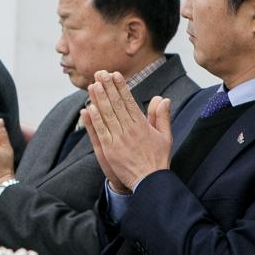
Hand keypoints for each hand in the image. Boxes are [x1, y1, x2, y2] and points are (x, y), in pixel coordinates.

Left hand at [81, 70, 171, 193]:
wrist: (150, 181)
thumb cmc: (158, 159)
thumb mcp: (165, 136)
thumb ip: (162, 116)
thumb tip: (163, 98)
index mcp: (142, 125)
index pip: (129, 101)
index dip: (121, 87)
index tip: (115, 74)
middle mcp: (130, 130)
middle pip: (116, 104)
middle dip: (108, 87)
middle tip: (100, 73)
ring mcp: (118, 140)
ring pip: (107, 115)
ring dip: (99, 99)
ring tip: (93, 84)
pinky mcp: (109, 150)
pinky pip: (100, 132)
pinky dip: (94, 120)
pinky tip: (89, 108)